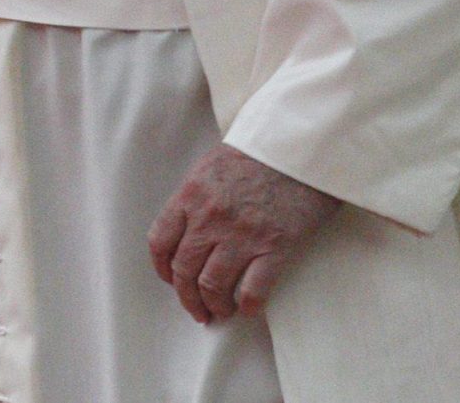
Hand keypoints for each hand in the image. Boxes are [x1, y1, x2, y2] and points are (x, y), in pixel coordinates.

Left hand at [147, 144, 337, 323]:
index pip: (160, 240)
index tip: (170, 279)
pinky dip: (248, 306)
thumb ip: (195, 196)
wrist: (300, 147)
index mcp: (190, 195)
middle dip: (187, 296)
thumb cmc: (257, 152)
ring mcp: (241, 234)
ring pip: (213, 285)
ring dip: (214, 305)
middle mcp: (210, 218)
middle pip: (184, 270)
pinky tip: (248, 309)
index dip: (162, 267)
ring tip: (221, 312)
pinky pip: (254, 290)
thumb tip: (188, 229)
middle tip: (196, 309)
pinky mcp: (274, 247)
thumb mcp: (212, 165)